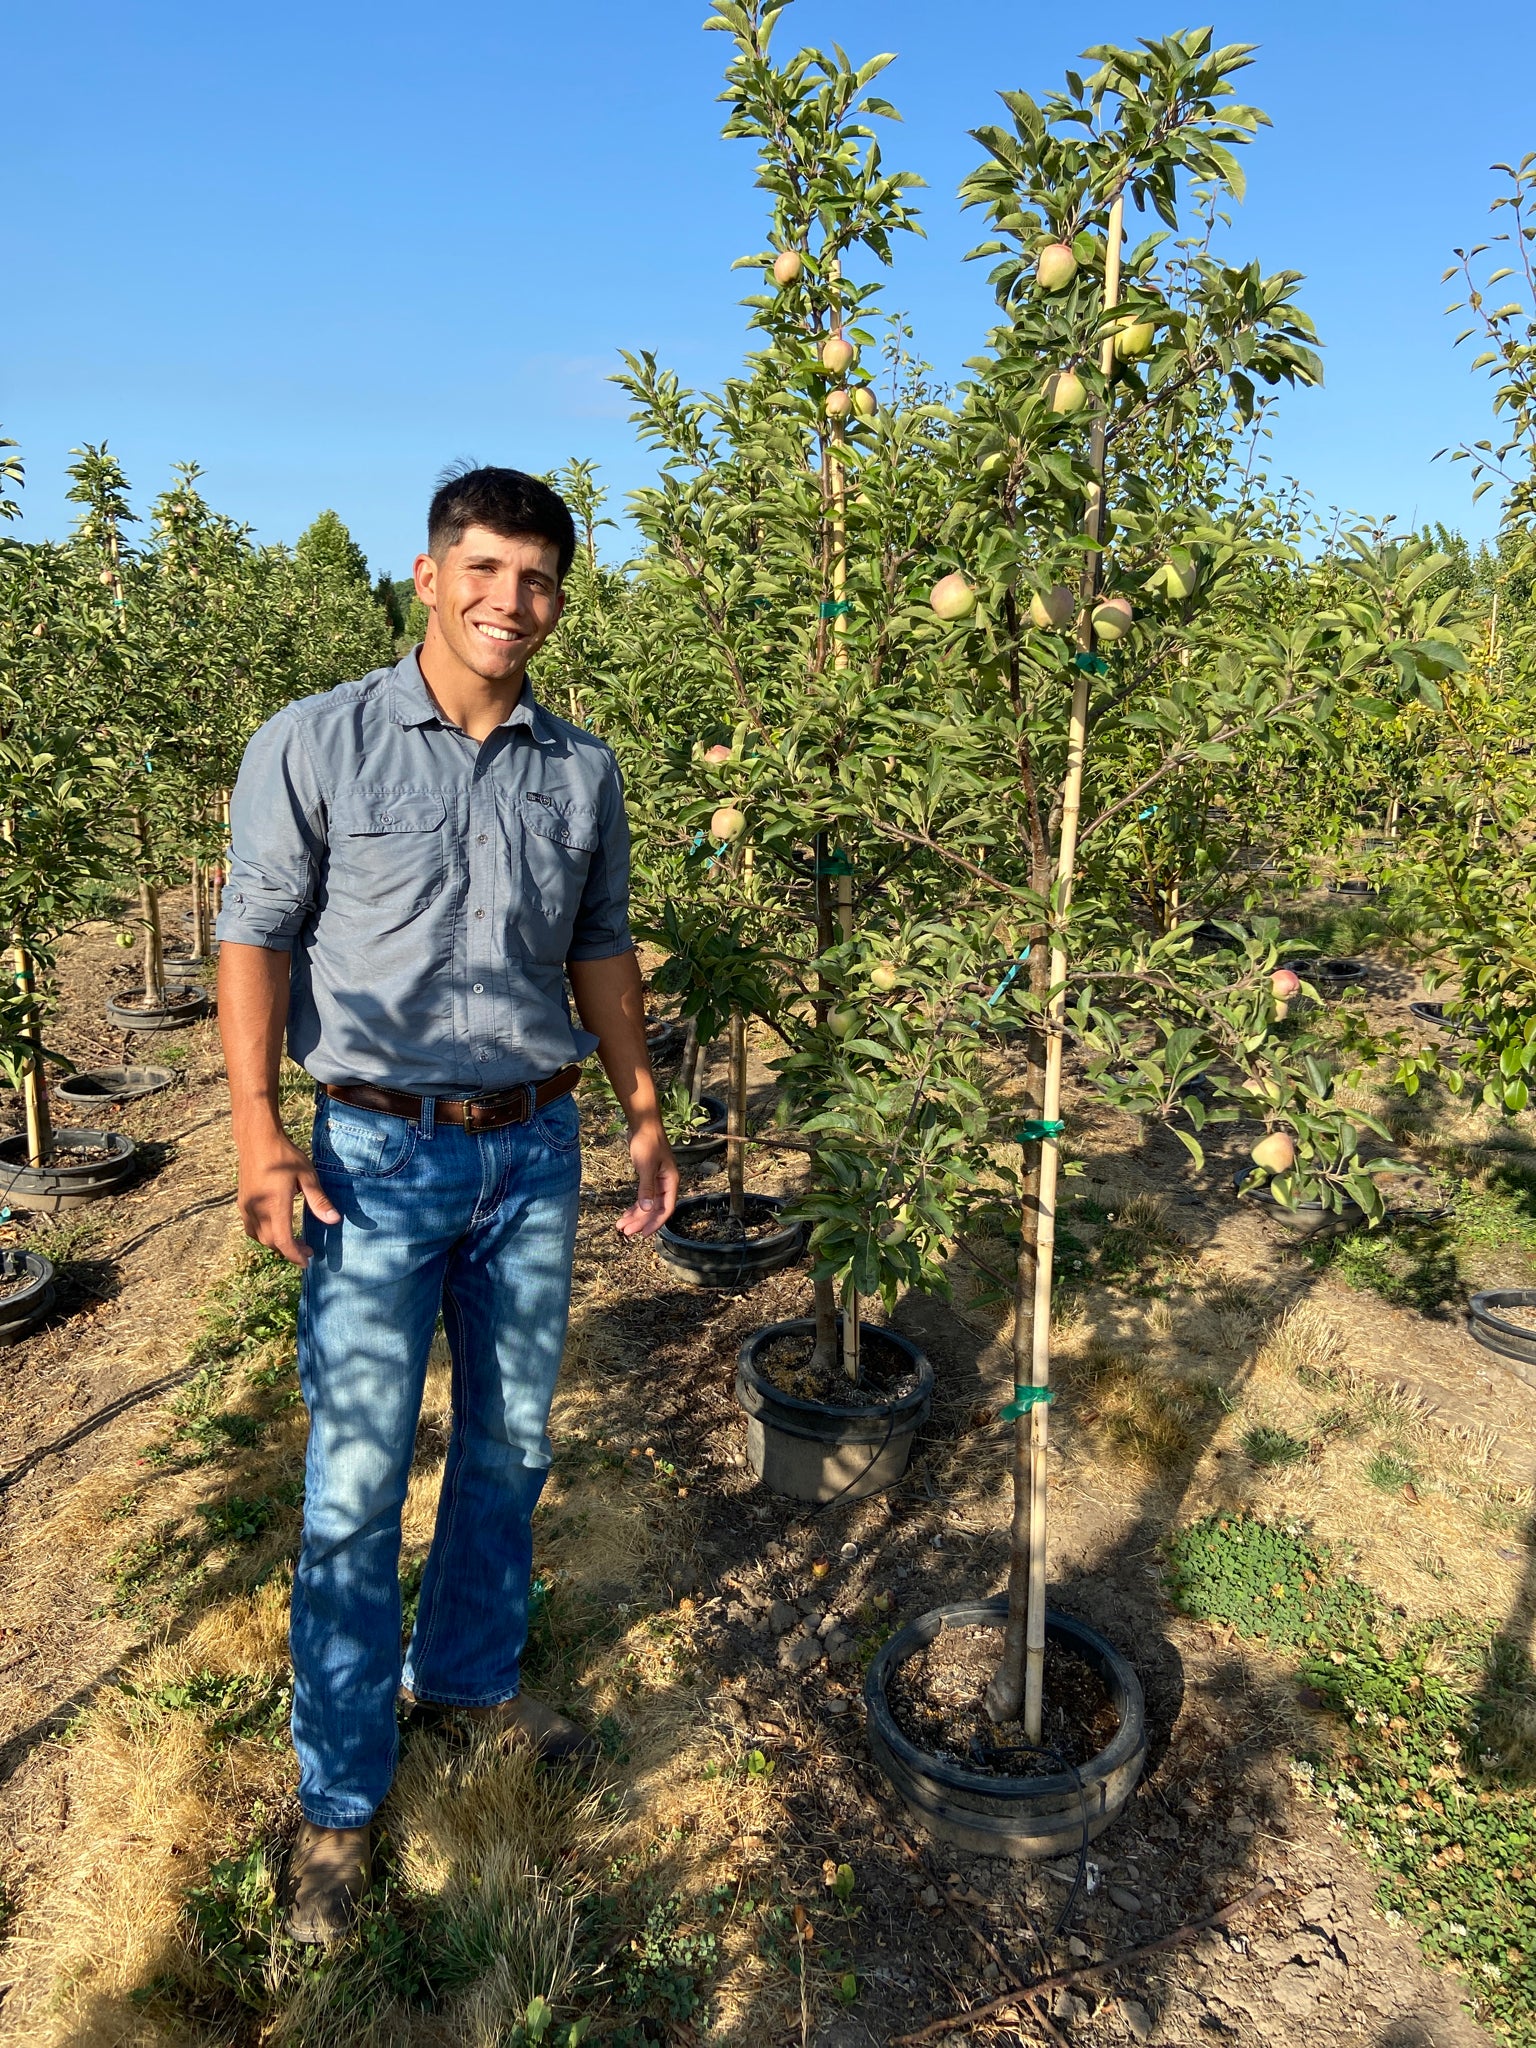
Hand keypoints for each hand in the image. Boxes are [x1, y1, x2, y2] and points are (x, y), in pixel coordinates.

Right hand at [234, 1122, 339, 1266]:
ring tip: (293, 1241)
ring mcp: (247, 1207)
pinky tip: (275, 1228)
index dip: (295, 1255)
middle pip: (272, 1242)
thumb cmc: (285, 1156)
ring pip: (259, 1236)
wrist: (257, 1140)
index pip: (283, 1240)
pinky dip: (263, 1234)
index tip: (307, 1262)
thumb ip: (319, 1200)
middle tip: (307, 1248)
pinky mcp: (241, 1202)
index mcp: (275, 1205)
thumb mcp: (307, 1176)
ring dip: (276, 1243)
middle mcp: (257, 1209)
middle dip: (289, 1250)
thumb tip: (333, 1220)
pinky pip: (251, 1227)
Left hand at [617, 1118, 678, 1237]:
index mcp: (671, 1182)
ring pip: (648, 1205)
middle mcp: (666, 1184)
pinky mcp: (648, 1178)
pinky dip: (635, 1206)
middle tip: (626, 1232)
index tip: (642, 1234)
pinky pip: (643, 1197)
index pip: (666, 1208)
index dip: (655, 1223)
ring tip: (621, 1226)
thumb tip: (646, 1209)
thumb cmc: (647, 1142)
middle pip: (655, 1209)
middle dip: (640, 1221)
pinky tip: (626, 1214)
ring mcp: (657, 1181)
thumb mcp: (646, 1166)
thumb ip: (647, 1189)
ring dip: (635, 1216)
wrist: (643, 1124)